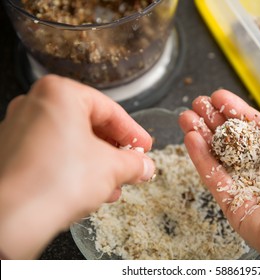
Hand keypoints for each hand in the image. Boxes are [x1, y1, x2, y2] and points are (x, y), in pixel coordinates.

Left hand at [0, 75, 154, 258]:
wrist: (13, 219)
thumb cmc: (58, 181)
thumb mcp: (112, 168)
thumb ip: (134, 163)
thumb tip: (143, 166)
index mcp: (60, 94)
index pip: (109, 110)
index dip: (133, 132)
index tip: (144, 146)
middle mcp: (35, 105)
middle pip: (89, 125)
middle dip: (114, 151)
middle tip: (131, 165)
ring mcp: (19, 129)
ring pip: (71, 142)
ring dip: (97, 163)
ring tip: (114, 184)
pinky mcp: (12, 154)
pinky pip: (53, 155)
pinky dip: (75, 168)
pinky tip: (91, 189)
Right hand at [179, 89, 259, 258]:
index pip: (253, 127)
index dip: (235, 111)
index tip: (219, 97)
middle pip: (231, 139)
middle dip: (214, 120)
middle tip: (198, 103)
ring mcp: (245, 186)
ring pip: (217, 156)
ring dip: (201, 135)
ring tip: (186, 116)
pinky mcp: (232, 203)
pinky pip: (213, 177)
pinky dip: (200, 158)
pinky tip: (190, 138)